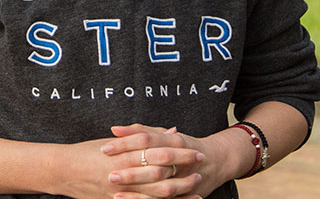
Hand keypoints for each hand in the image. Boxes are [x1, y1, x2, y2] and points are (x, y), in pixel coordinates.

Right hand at [55, 127, 203, 198]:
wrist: (64, 170)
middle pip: (160, 170)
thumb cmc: (88, 152)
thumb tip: (170, 131)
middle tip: (201, 162)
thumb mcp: (113, 141)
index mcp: (122, 152)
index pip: (155, 149)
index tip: (193, 147)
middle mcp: (124, 171)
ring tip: (196, 183)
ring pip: (157, 191)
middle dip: (183, 166)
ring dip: (179, 188)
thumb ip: (140, 135)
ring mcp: (122, 189)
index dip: (176, 150)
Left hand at [103, 123, 228, 197]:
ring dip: (137, 191)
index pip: (145, 140)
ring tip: (115, 191)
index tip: (105, 146)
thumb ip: (141, 132)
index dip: (125, 143)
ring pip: (159, 187)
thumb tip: (115, 129)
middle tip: (108, 172)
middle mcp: (179, 159)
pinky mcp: (184, 194)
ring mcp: (183, 179)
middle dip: (130, 169)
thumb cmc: (182, 145)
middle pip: (151, 163)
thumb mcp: (164, 135)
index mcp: (172, 141)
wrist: (215, 161)